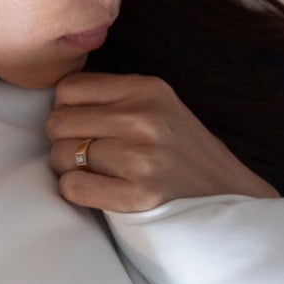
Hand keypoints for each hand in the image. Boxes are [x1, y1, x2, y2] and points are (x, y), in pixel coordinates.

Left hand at [46, 72, 277, 211]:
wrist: (228, 195)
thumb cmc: (181, 149)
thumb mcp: (158, 105)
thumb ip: (114, 95)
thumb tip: (56, 100)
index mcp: (147, 88)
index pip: (68, 89)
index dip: (65, 109)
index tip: (80, 124)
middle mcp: (143, 118)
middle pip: (58, 122)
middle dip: (63, 140)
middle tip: (83, 152)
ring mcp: (142, 157)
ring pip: (61, 155)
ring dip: (67, 167)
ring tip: (91, 171)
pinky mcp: (139, 195)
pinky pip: (74, 187)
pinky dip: (75, 190)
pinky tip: (95, 189)